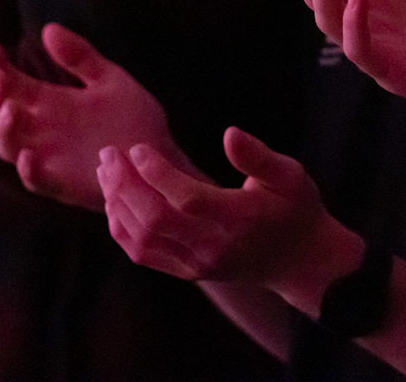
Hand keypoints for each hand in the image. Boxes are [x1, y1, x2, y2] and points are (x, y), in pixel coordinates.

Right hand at [0, 22, 182, 209]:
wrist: (160, 156)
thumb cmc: (136, 119)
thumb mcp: (110, 79)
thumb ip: (81, 56)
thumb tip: (48, 29)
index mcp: (50, 102)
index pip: (12, 83)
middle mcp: (43, 130)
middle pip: (1, 114)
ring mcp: (50, 157)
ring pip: (9, 147)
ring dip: (3, 130)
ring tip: (11, 110)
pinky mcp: (63, 184)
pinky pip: (37, 181)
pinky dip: (28, 171)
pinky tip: (29, 156)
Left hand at [100, 125, 356, 307]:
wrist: (299, 261)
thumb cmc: (295, 208)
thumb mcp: (290, 175)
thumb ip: (258, 156)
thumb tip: (229, 133)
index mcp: (240, 219)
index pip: (187, 198)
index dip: (157, 173)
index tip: (137, 147)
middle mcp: (214, 247)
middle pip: (155, 220)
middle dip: (125, 184)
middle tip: (109, 153)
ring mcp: (197, 264)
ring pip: (142, 240)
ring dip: (117, 204)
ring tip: (106, 171)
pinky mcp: (187, 272)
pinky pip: (143, 254)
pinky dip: (120, 228)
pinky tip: (114, 200)